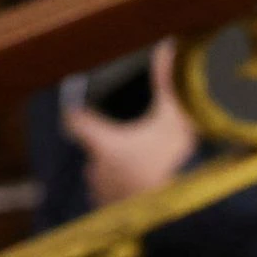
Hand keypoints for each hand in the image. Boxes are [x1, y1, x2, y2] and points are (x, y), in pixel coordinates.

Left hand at [61, 42, 197, 204]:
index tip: (75, 107)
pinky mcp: (114, 210)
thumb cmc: (174, 159)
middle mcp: (96, 168)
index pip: (77, 122)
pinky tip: (143, 185)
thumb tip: (167, 45)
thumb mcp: (174, 116)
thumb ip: (167, 82)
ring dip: (115, 167)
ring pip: (102, 174)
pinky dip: (123, 187)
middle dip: (108, 144)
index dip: (77, 112)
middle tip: (133, 139)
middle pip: (93, 149)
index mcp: (104, 143)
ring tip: (141, 164)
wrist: (181, 206)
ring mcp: (103, 192)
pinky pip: (111, 195)